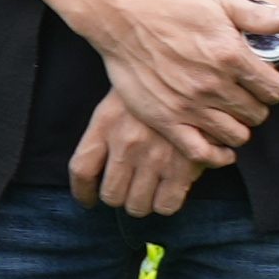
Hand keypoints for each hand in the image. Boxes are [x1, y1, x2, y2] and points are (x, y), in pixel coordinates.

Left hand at [67, 87, 206, 219]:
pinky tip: (169, 192)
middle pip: (111, 194)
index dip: (83, 192)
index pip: (82, 170)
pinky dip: (165, 204)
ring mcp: (155, 156)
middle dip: (119, 197)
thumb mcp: (122, 98)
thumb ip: (108, 130)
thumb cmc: (157, 84)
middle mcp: (127, 143)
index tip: (89, 199)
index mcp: (106, 123)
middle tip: (128, 190)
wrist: (196, 72)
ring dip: (142, 203)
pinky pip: (166, 205)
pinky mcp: (184, 166)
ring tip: (149, 191)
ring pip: (137, 205)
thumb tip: (101, 169)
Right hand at [72, 0, 278, 144]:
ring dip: (239, 127)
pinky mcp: (166, 119)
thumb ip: (259, 16)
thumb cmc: (168, 2)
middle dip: (255, 106)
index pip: (274, 89)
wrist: (119, 14)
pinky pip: (201, 152)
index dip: (272, 86)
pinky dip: (216, 156)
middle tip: (243, 97)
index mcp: (231, 54)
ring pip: (236, 135)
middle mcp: (213, 84)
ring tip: (229, 116)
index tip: (262, 82)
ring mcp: (189, 105)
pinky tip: (220, 148)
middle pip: (257, 113)